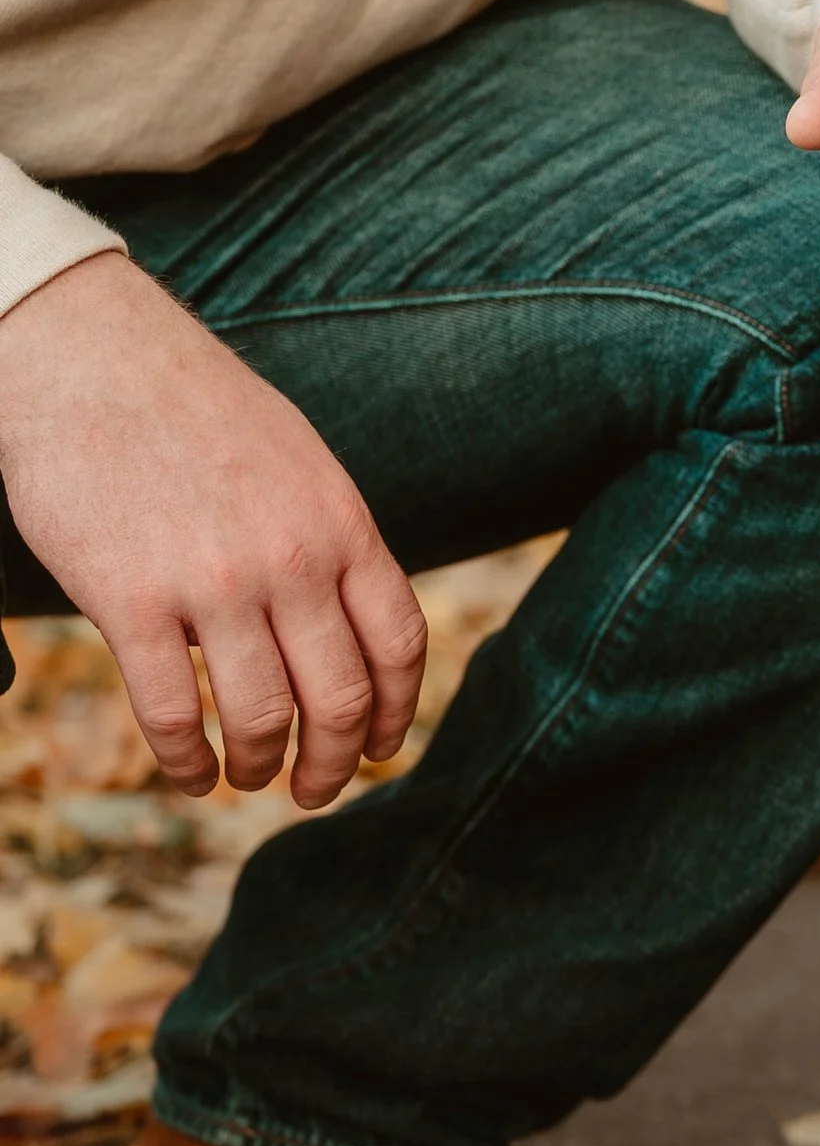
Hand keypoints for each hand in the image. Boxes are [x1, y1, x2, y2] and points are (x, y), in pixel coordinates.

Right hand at [0, 254, 429, 806]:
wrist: (93, 357)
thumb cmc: (197, 409)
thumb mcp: (300, 462)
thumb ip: (331, 539)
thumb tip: (357, 620)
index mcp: (342, 522)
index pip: (399, 643)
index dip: (395, 712)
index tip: (379, 749)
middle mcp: (291, 558)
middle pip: (340, 698)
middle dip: (334, 762)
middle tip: (314, 788)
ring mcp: (212, 583)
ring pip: (262, 717)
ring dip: (261, 767)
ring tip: (249, 776)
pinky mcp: (130, 601)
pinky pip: (172, 714)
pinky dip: (187, 761)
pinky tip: (190, 771)